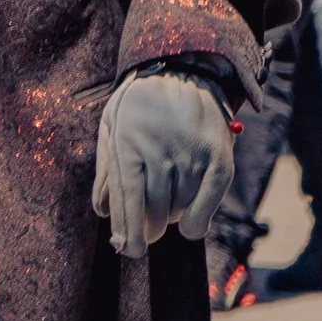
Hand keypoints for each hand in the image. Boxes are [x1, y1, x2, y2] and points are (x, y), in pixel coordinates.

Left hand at [90, 67, 234, 258]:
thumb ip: (106, 171)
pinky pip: (208, 200)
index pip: (128, 197)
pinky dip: (197, 219)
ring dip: (169, 217)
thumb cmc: (138, 106)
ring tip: (163, 208)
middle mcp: (161, 151)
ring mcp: (192, 155)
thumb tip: (103, 212)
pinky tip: (189, 227)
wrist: (181, 71)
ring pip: (179, 206)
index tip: (129, 249)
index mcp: (128, 144)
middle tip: (144, 233)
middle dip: (147, 227)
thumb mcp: (111, 128)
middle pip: (154, 207)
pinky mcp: (218, 158)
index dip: (128, 228)